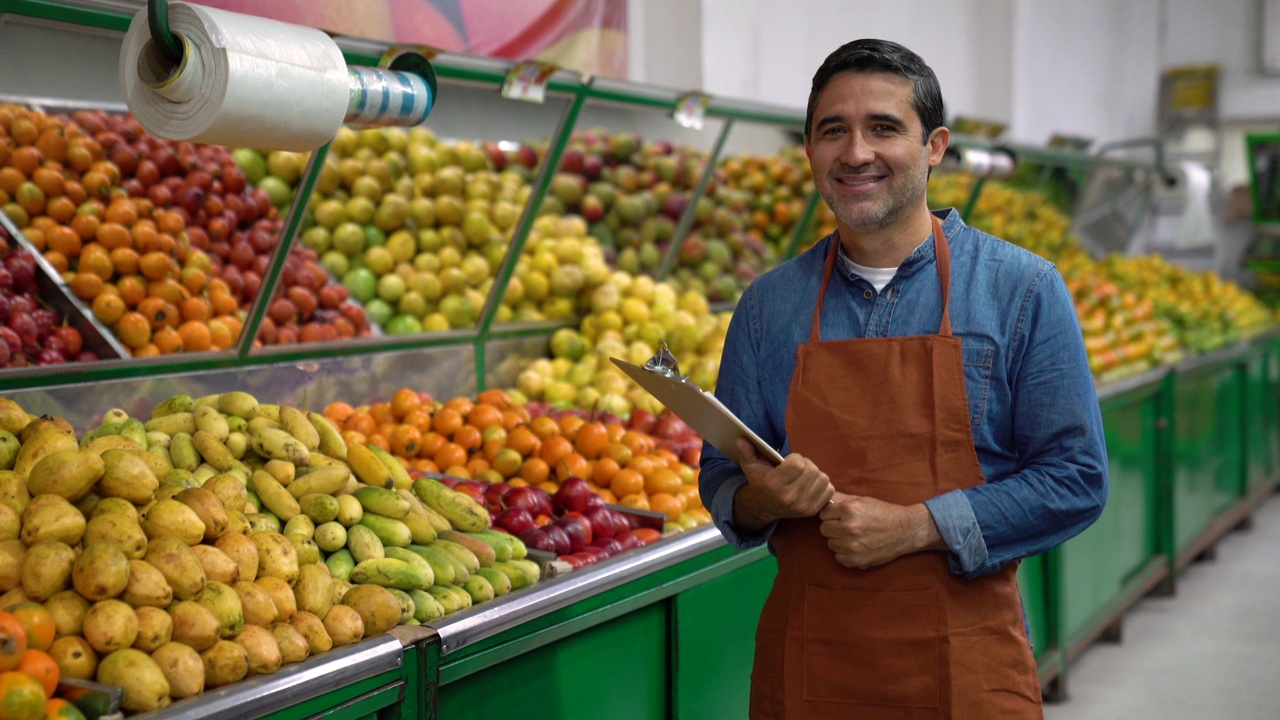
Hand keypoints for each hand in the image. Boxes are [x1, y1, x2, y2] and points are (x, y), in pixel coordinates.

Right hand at [733, 438, 833, 527]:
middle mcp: (789, 497)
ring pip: (822, 478)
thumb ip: (747, 451)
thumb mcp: (750, 466)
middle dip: (806, 465)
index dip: (795, 458)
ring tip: (803, 476)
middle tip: (797, 468)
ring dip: (815, 474)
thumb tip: (741, 438)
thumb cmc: (760, 481)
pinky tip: (810, 485)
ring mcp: (802, 506)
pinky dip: (822, 485)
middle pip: (812, 469)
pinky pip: (829, 490)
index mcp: (774, 484)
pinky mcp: (812, 511)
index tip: (789, 461)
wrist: (763, 507)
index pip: (798, 464)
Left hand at [819, 492, 944, 568]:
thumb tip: (822, 498)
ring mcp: (851, 546)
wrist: (904, 531)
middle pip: (824, 529)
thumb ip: (840, 499)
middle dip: (833, 527)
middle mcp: (848, 528)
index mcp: (849, 510)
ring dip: (839, 541)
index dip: (832, 514)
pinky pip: (838, 557)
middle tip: (848, 526)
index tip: (841, 516)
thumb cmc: (883, 513)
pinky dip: (845, 554)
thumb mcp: (862, 500)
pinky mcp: (855, 561)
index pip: (823, 513)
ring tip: (855, 537)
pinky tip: (858, 547)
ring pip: (830, 544)